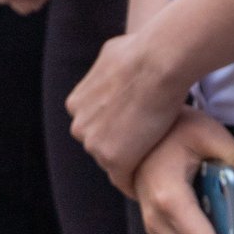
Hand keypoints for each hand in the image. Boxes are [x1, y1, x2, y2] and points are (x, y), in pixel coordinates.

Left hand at [68, 24, 190, 191]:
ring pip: (114, 161)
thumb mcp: (111, 54)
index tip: (137, 127)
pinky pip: (125, 179)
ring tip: (156, 160)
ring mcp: (94, 145)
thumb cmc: (143, 50)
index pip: (95, 124)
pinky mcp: (114, 160)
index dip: (118, 126)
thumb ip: (106, 71)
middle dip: (123, 144)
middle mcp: (79, 126)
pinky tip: (149, 184)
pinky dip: (136, 182)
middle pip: (102, 144)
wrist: (158, 61)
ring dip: (133, 160)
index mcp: (76, 104)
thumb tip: (114, 65)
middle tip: (151, 143)